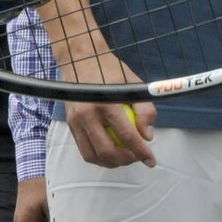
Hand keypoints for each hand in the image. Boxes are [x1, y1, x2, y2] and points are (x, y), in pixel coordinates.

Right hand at [61, 50, 156, 168]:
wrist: (80, 58)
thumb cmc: (110, 70)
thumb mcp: (132, 84)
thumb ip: (144, 110)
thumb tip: (148, 136)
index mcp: (106, 102)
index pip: (126, 135)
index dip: (141, 152)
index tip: (151, 161)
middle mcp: (87, 114)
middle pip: (107, 151)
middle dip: (126, 160)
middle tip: (138, 157)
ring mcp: (75, 120)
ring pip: (92, 155)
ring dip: (111, 163)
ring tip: (124, 157)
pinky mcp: (69, 124)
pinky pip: (83, 149)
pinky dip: (98, 156)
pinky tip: (110, 152)